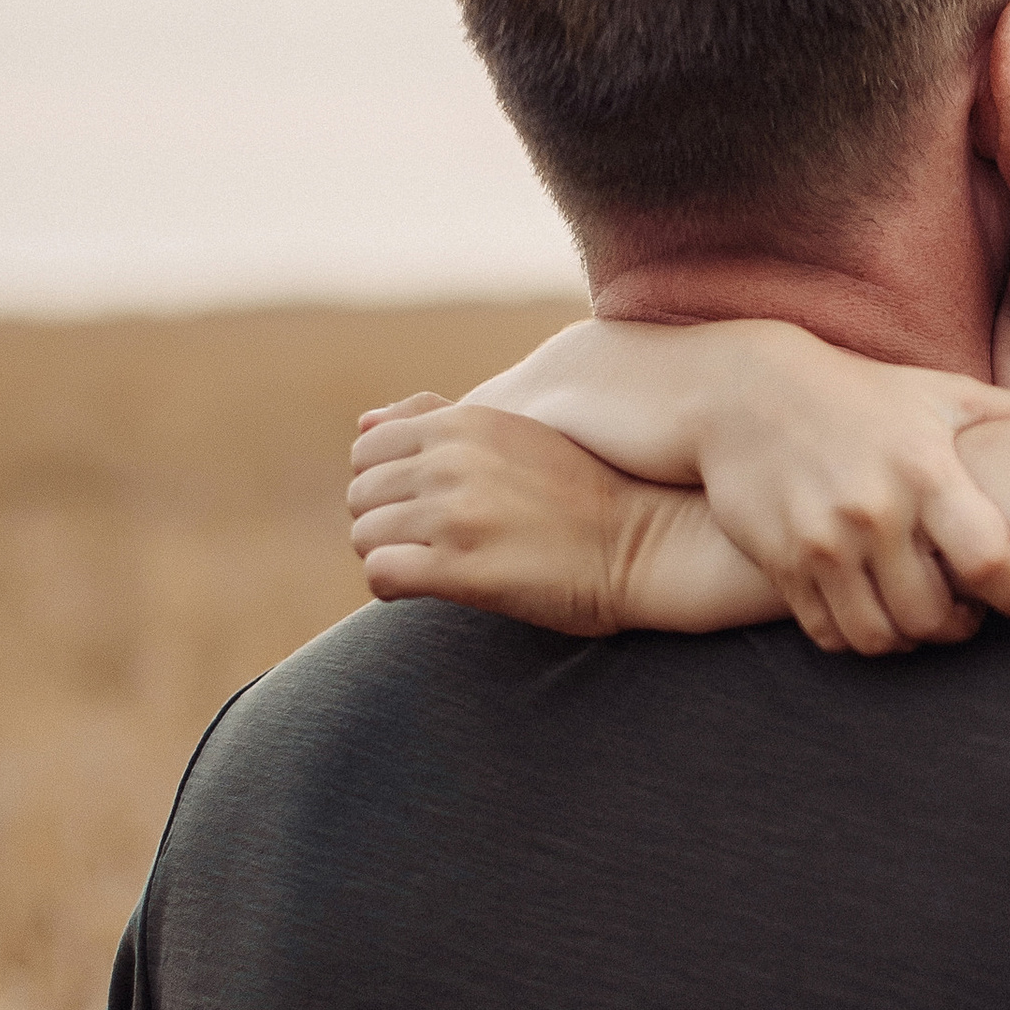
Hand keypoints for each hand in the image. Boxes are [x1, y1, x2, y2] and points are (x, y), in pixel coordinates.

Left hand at [349, 402, 665, 635]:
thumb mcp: (516, 433)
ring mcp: (454, 514)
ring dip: (388, 555)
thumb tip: (363, 421)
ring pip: (364, 535)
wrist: (648, 542)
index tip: (418, 509)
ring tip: (430, 566)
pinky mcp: (460, 567)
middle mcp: (451, 460)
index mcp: (463, 422)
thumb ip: (437, 419)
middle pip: (360, 494)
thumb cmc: (588, 492)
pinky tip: (425, 589)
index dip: (385, 485)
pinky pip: (380, 575)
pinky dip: (391, 587)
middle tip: (424, 545)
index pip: (368, 449)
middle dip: (383, 522)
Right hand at [690, 330, 1009, 654]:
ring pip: (882, 636)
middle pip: (934, 616)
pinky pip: (830, 633)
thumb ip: (1005, 413)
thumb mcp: (935, 391)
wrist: (745, 392)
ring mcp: (823, 542)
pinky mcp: (783, 563)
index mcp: (926, 469)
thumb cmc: (857, 394)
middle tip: (970, 614)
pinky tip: (874, 615)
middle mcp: (875, 511)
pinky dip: (859, 637)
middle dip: (961, 626)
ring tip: (922, 620)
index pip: (988, 561)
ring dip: (910, 640)